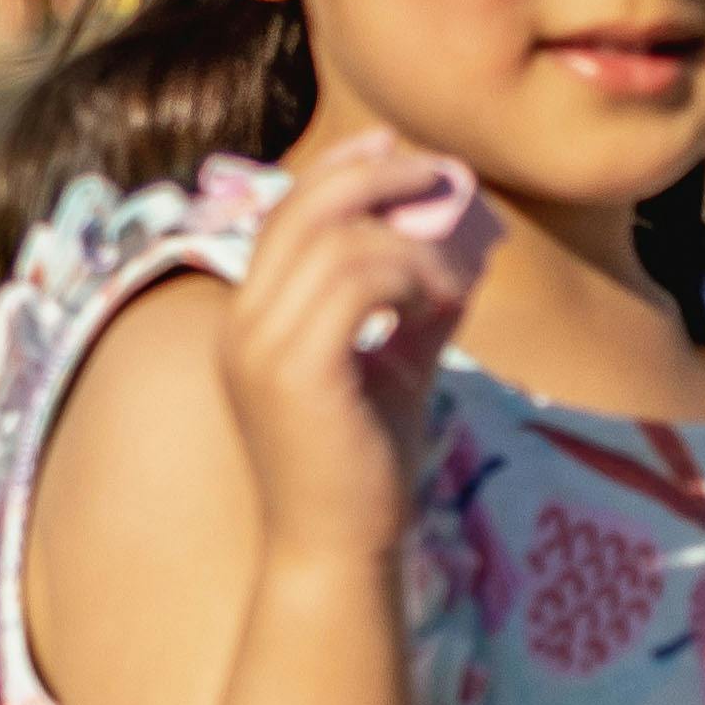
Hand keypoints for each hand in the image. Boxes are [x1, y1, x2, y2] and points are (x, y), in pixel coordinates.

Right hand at [214, 125, 494, 576]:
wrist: (337, 556)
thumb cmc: (365, 470)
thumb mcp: (394, 366)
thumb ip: (416, 303)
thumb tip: (464, 237)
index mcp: (252, 318)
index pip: (287, 213)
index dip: (343, 169)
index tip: (400, 149)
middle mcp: (241, 324)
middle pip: (304, 208)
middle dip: (380, 177)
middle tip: (445, 174)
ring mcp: (258, 347)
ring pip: (336, 242)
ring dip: (411, 241)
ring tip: (457, 275)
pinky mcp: (293, 372)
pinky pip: (354, 283)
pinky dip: (409, 276)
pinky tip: (442, 303)